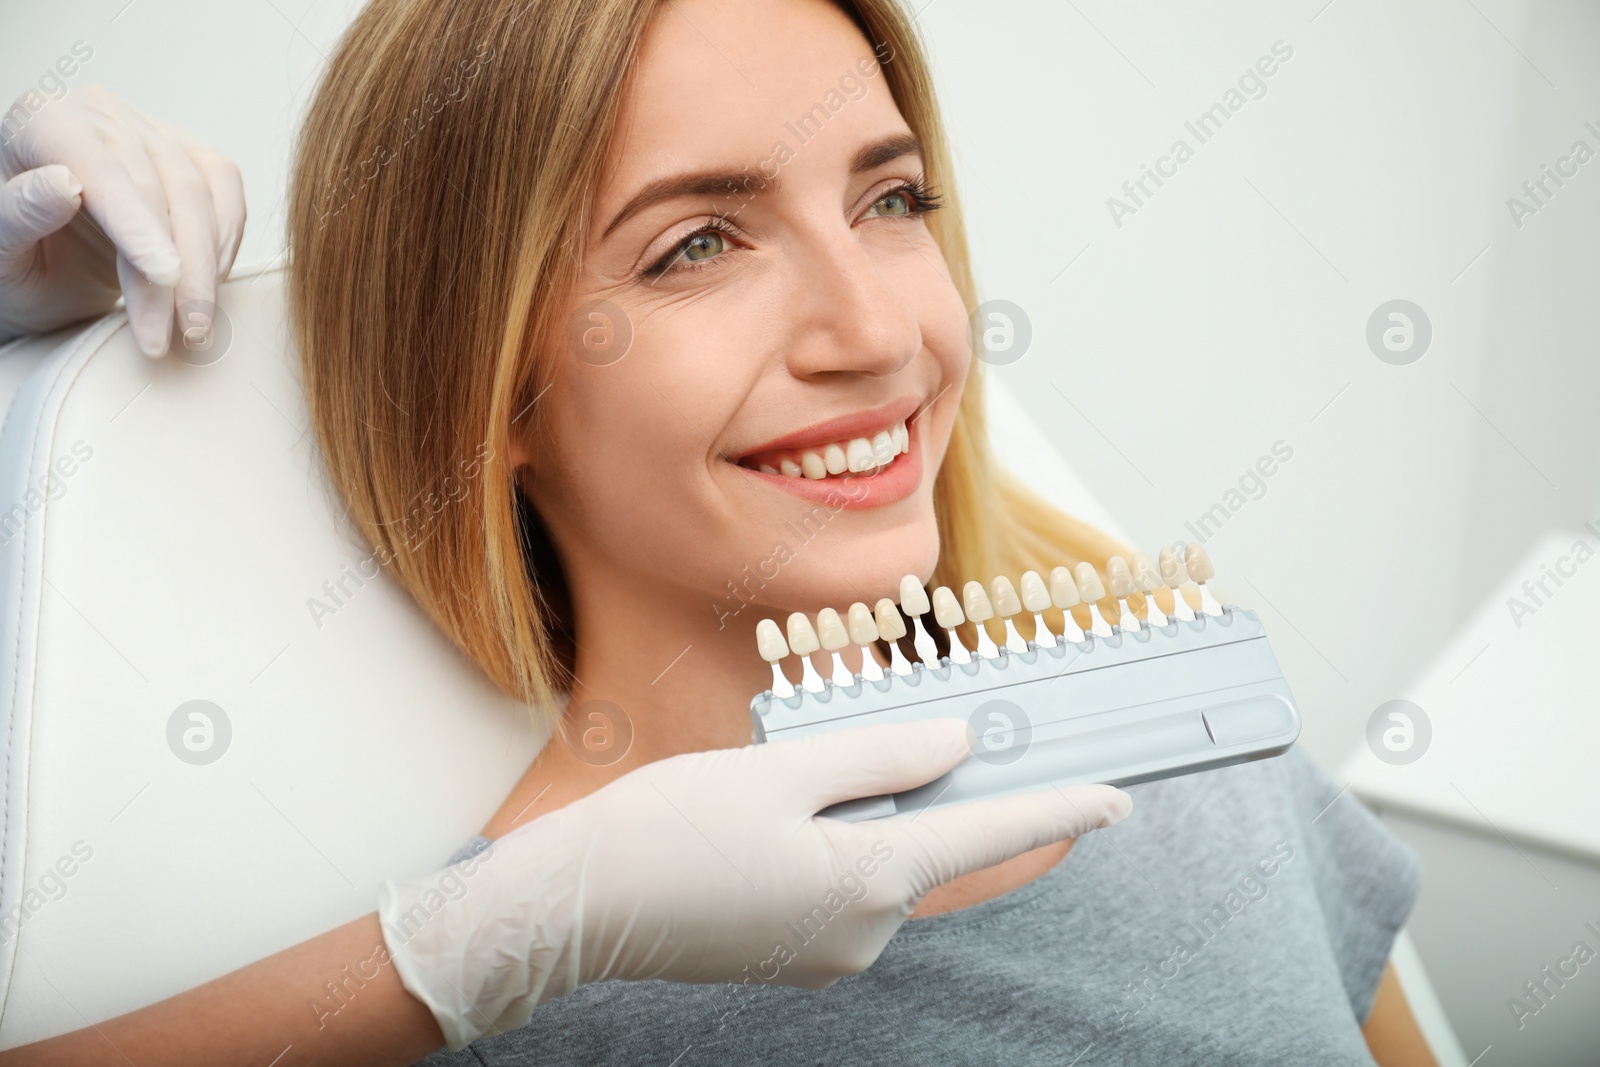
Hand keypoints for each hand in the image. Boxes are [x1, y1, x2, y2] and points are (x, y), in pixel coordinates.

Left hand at [0, 85, 244, 354]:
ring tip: (190, 327)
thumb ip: (19, 212)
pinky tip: (205, 287)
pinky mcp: (192, 159)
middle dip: (176, 269)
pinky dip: (223, 248)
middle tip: (169, 334)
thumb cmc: (16, 257)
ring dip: (204, 270)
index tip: (163, 274)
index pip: (100, 168)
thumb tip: (62, 185)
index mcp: (43, 123)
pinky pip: (227, 197)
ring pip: (201, 196)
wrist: (45, 265)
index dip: (137, 224)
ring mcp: (152, 135)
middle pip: (161, 186)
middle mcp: (101, 116)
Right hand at [378, 717, 1131, 1049]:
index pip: (988, 836)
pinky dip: (837, 843)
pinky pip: (846, 884)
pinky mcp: (799, 952)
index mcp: (867, 880)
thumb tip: (954, 746)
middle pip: (932, 845)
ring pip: (884, 861)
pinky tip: (775, 817)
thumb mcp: (778, 771)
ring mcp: (831, 951)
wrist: (576, 909)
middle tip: (895, 738)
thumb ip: (878, 754)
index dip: (1059, 812)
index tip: (1116, 799)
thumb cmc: (666, 833)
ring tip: (780, 780)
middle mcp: (864, 930)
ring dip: (866, 813)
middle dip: (927, 792)